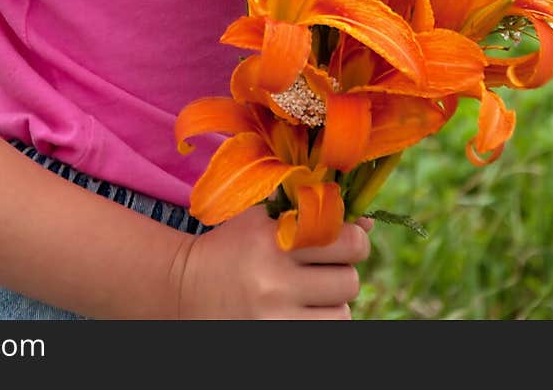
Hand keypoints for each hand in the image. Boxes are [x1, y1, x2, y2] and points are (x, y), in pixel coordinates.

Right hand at [173, 204, 372, 319]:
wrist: (185, 289)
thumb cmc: (231, 245)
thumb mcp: (263, 217)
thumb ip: (311, 210)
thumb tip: (367, 225)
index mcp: (274, 239)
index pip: (348, 242)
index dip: (354, 240)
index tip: (344, 239)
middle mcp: (275, 281)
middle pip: (349, 281)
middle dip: (342, 272)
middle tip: (323, 268)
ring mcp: (275, 319)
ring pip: (342, 316)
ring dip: (333, 304)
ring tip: (309, 294)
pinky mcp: (276, 343)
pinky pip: (326, 337)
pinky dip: (321, 324)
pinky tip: (303, 313)